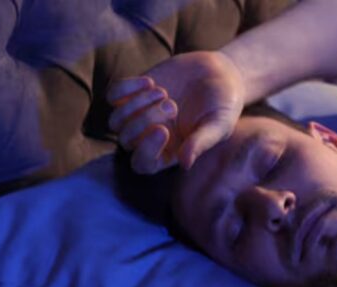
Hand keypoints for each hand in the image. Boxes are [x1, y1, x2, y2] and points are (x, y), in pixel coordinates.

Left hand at [107, 51, 245, 173]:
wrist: (219, 73)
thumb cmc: (223, 104)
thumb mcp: (219, 125)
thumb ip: (202, 142)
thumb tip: (185, 164)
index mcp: (169, 152)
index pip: (143, 164)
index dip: (146, 151)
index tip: (164, 130)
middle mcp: (149, 137)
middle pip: (126, 141)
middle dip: (145, 121)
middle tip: (172, 105)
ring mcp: (139, 115)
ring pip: (116, 120)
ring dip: (136, 105)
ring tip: (163, 92)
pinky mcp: (133, 92)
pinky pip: (113, 95)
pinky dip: (127, 88)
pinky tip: (150, 82)